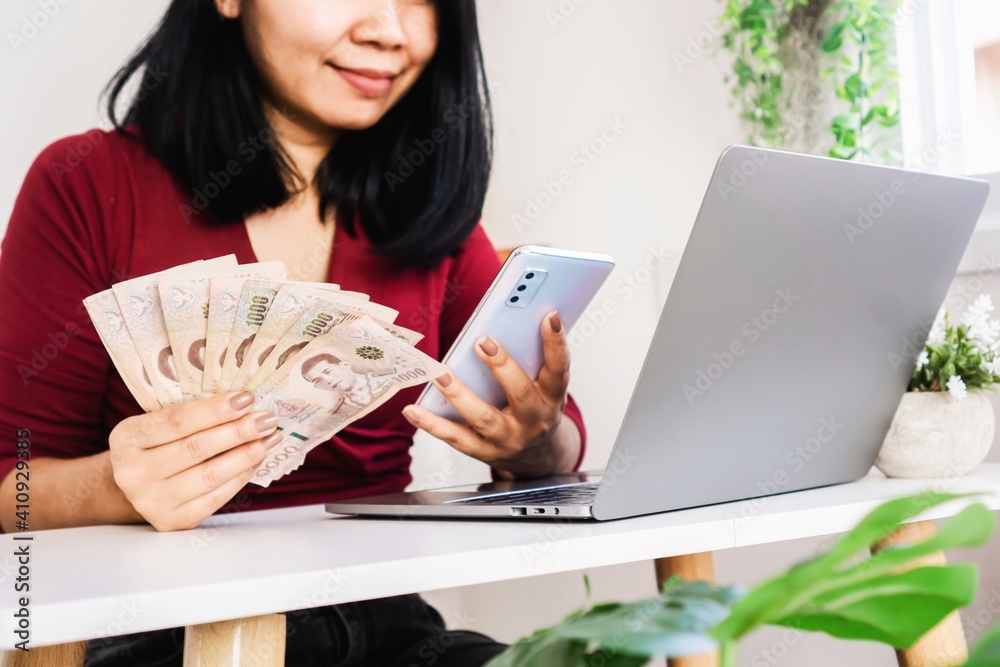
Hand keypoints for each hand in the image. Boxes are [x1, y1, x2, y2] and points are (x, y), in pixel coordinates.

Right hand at [108, 392, 280, 530]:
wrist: (136, 487)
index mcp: (127, 438)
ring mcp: (151, 501)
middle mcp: (133, 472)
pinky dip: (240, 477)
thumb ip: (190, 415)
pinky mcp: (172, 521)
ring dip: (246, 455)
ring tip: (270, 439)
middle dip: (238, 431)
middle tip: (267, 420)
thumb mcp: (156, 424)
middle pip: (196, 448)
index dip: (215, 410)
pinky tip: (257, 461)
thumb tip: (244, 404)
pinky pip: (215, 498)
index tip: (247, 398)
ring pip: (210, 475)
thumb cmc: (154, 446)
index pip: (177, 421)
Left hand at [402, 311, 580, 478]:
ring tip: (439, 372)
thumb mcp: (545, 387)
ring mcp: (508, 439)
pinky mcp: (484, 451)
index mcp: (551, 399)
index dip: (556, 344)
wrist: (538, 459)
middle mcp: (533, 421)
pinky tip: (412, 409)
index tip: (549, 316)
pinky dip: (432, 424)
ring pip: (483, 417)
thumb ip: (536, 359)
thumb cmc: (536, 409)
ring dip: (459, 393)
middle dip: (502, 366)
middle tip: (483, 341)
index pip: (559, 370)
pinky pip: (455, 437)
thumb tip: (514, 321)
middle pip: (520, 393)